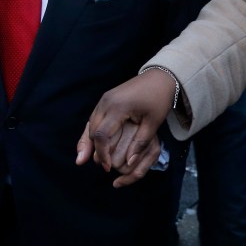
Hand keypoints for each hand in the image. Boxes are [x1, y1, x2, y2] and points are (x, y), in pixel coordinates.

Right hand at [76, 68, 176, 187]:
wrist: (160, 77)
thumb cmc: (159, 99)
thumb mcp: (153, 123)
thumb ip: (141, 143)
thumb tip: (130, 164)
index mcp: (117, 107)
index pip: (102, 135)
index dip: (103, 153)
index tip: (108, 167)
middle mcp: (106, 102)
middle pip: (92, 130)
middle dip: (93, 150)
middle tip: (102, 166)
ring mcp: (104, 99)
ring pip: (90, 124)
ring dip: (89, 141)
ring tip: (86, 159)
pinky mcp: (106, 99)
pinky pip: (94, 118)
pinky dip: (92, 131)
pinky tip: (90, 144)